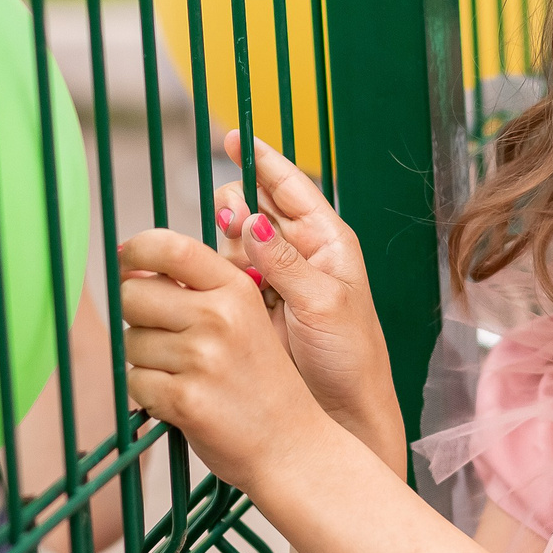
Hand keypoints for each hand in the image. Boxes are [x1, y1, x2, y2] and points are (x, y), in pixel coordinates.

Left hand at [117, 227, 338, 494]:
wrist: (292, 445)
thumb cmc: (263, 384)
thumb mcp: (247, 319)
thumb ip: (199, 289)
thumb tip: (134, 267)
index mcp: (236, 290)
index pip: (171, 247)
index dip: (138, 249)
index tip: (129, 261)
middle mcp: (220, 317)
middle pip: (133, 294)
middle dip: (136, 315)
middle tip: (165, 337)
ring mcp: (202, 358)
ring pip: (130, 341)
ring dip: (145, 360)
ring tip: (187, 375)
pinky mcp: (185, 398)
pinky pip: (134, 381)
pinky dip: (150, 394)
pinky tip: (182, 399)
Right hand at [212, 131, 406, 471]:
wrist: (345, 416)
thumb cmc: (351, 360)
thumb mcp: (324, 305)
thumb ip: (285, 262)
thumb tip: (252, 219)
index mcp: (329, 244)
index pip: (292, 188)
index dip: (264, 160)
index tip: (234, 136)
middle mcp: (301, 256)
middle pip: (257, 209)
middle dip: (238, 205)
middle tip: (227, 219)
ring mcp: (275, 282)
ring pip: (236, 242)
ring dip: (223, 241)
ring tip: (221, 257)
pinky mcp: (253, 310)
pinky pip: (225, 278)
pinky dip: (211, 273)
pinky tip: (200, 279)